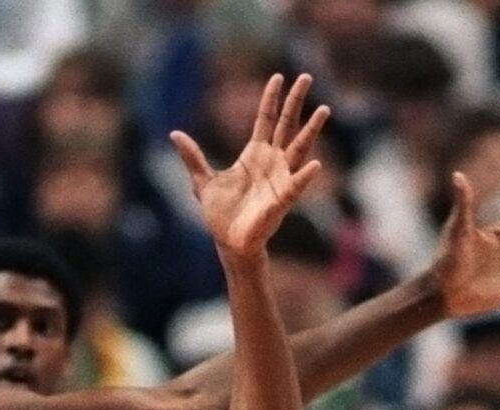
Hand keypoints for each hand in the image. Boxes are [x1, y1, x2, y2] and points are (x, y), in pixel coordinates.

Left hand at [171, 73, 327, 261]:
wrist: (229, 242)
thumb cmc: (220, 214)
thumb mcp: (203, 182)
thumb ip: (193, 158)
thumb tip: (175, 134)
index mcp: (255, 154)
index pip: (266, 119)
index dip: (271, 99)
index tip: (277, 77)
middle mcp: (272, 161)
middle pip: (287, 124)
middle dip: (296, 101)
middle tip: (305, 76)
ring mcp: (280, 178)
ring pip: (300, 148)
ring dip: (312, 130)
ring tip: (324, 109)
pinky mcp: (282, 200)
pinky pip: (296, 186)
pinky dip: (305, 176)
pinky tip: (315, 165)